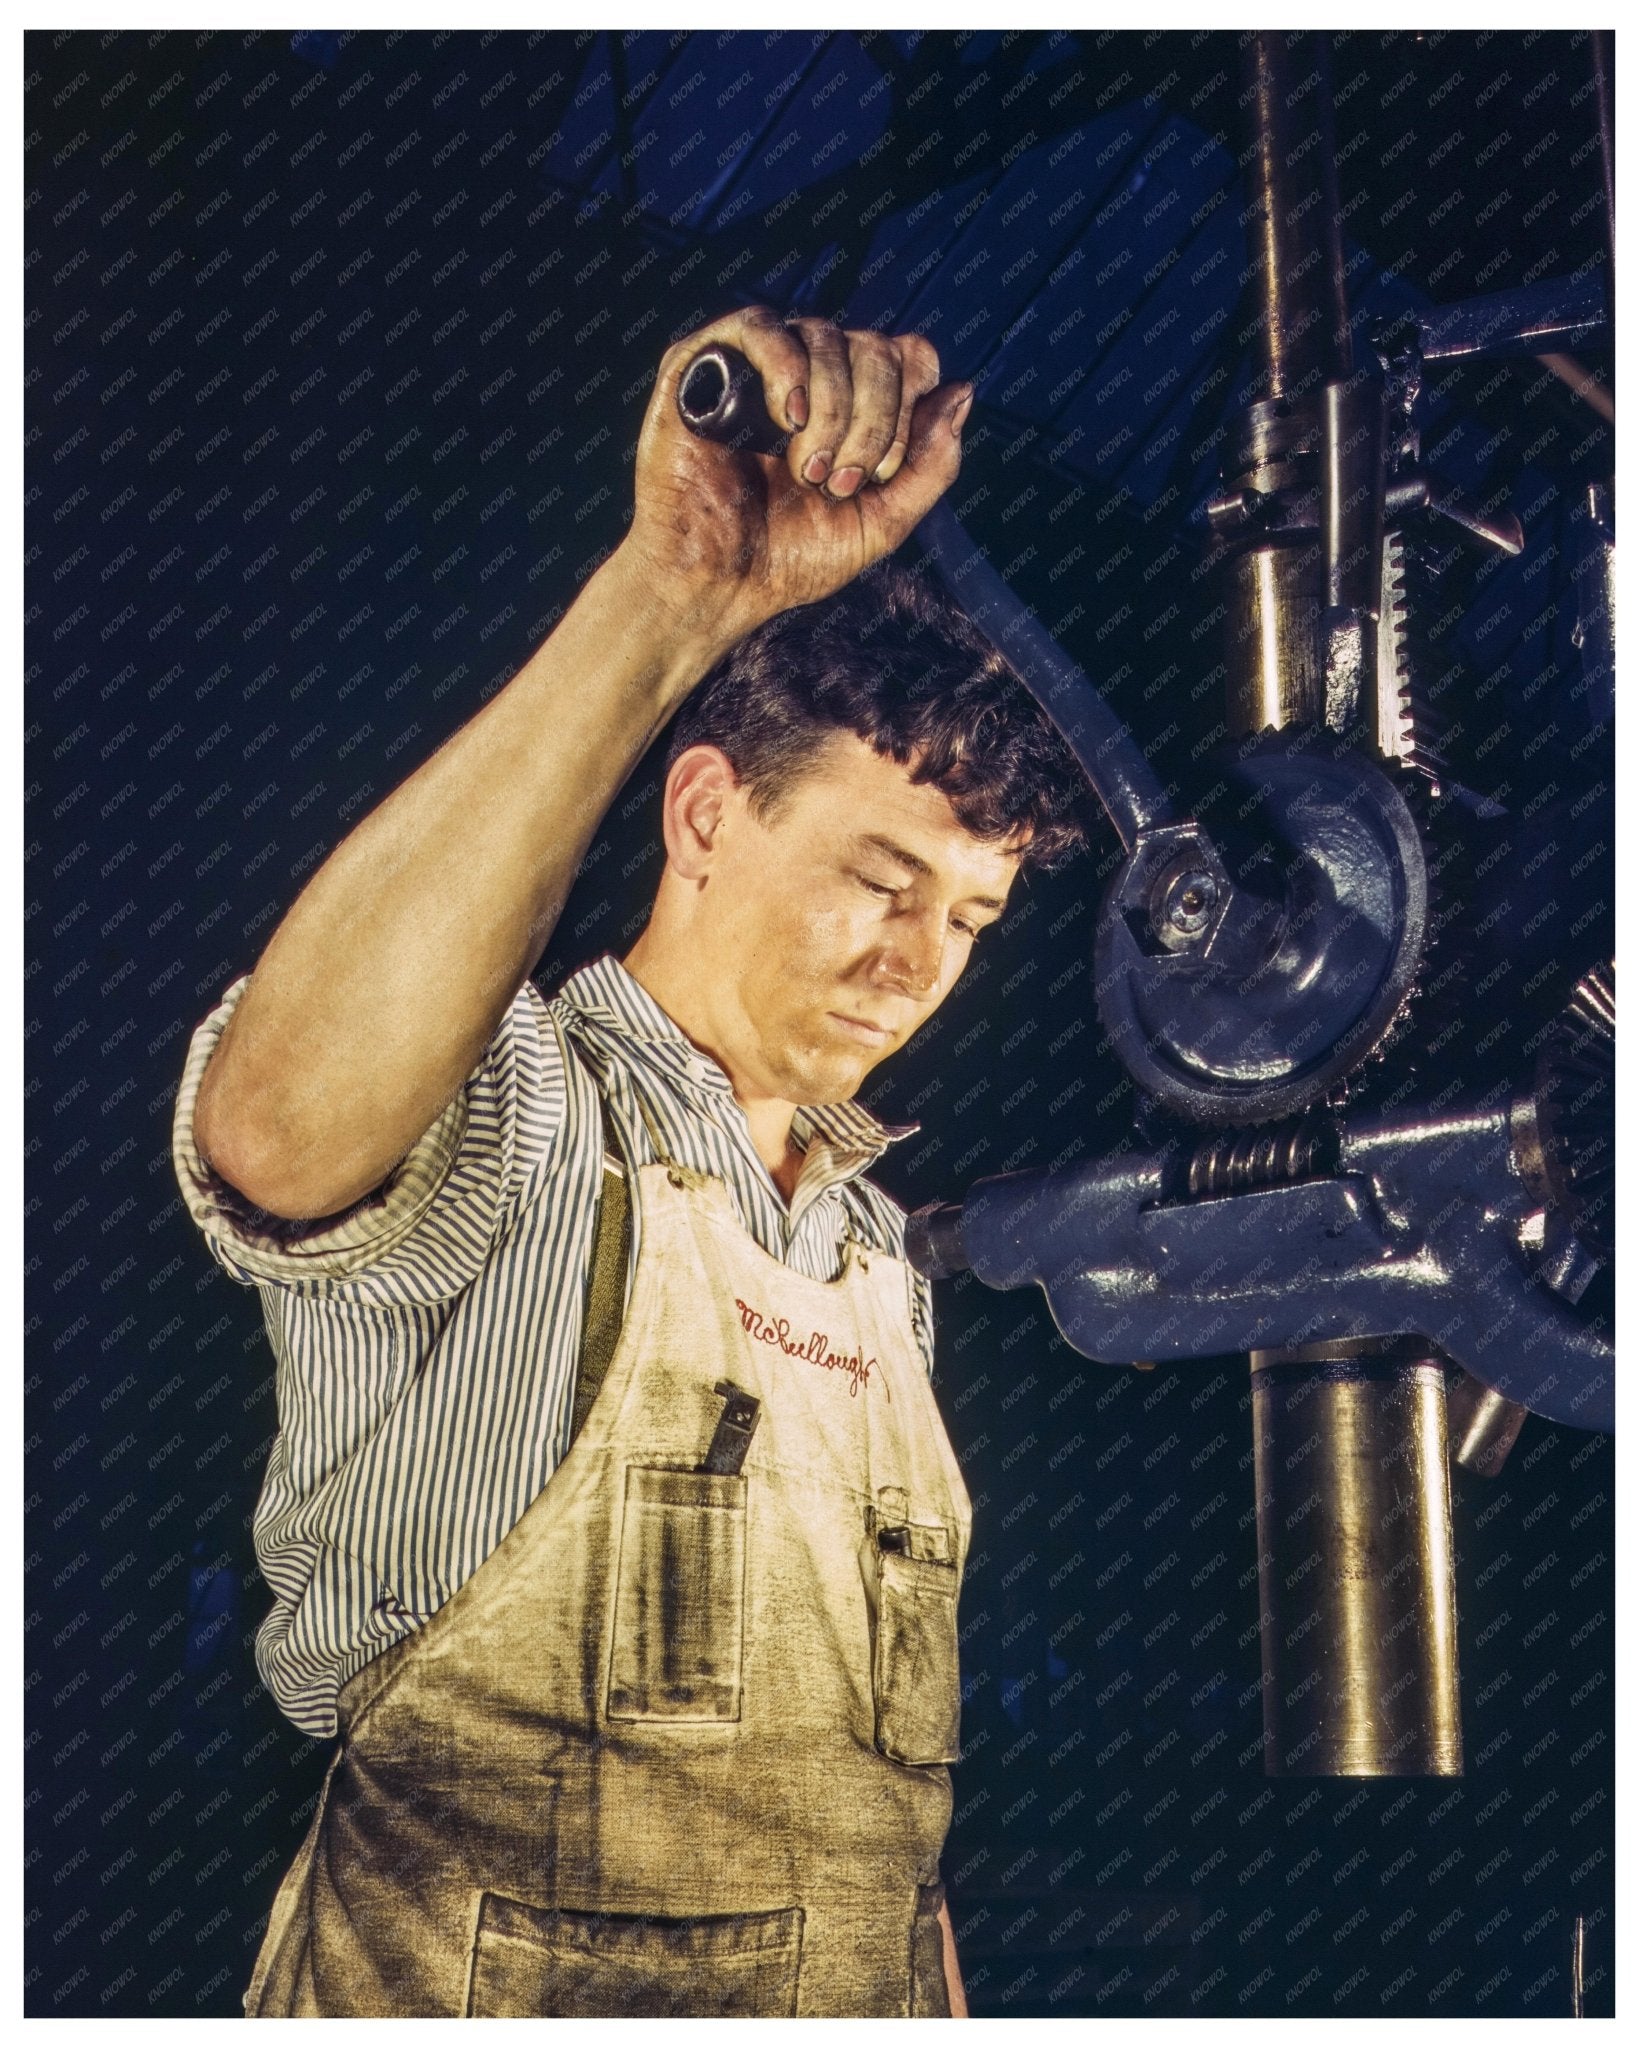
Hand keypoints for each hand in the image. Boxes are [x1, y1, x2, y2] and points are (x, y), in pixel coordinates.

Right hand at [620, 305, 973, 651]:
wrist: (717, 586)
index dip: (910, 403)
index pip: (907, 356)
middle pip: (874, 345)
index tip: (882, 472)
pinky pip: (758, 324)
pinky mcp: (703, 367)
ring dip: (833, 409)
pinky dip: (787, 366)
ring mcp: (756, 367)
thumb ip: (929, 465)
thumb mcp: (882, 521)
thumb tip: (963, 391)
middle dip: (872, 419)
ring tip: (808, 470)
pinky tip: (789, 417)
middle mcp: (809, 376)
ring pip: (824, 334)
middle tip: (840, 481)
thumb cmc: (790, 559)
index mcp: (852, 405)